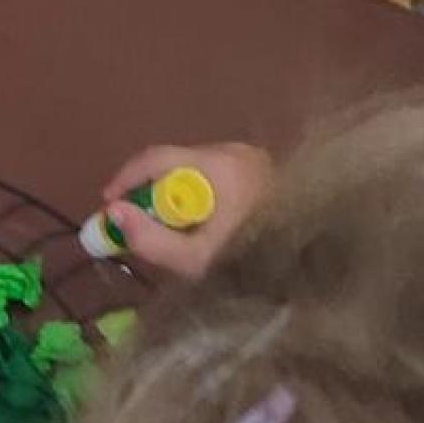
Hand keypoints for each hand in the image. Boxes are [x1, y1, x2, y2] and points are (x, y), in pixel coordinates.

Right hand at [99, 142, 275, 279]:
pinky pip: (217, 177)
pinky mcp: (263, 172)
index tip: (109, 204)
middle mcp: (237, 152)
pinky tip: (203, 225)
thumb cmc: (254, 265)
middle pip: (177, 163)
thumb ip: (150, 238)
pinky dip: (201, 196)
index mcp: (221, 166)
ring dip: (177, 196)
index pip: (158, 158)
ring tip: (171, 229)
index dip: (127, 179)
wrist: (314, 271)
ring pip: (196, 170)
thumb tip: (114, 212)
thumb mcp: (195, 260)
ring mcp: (253, 160)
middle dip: (151, 191)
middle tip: (138, 223)